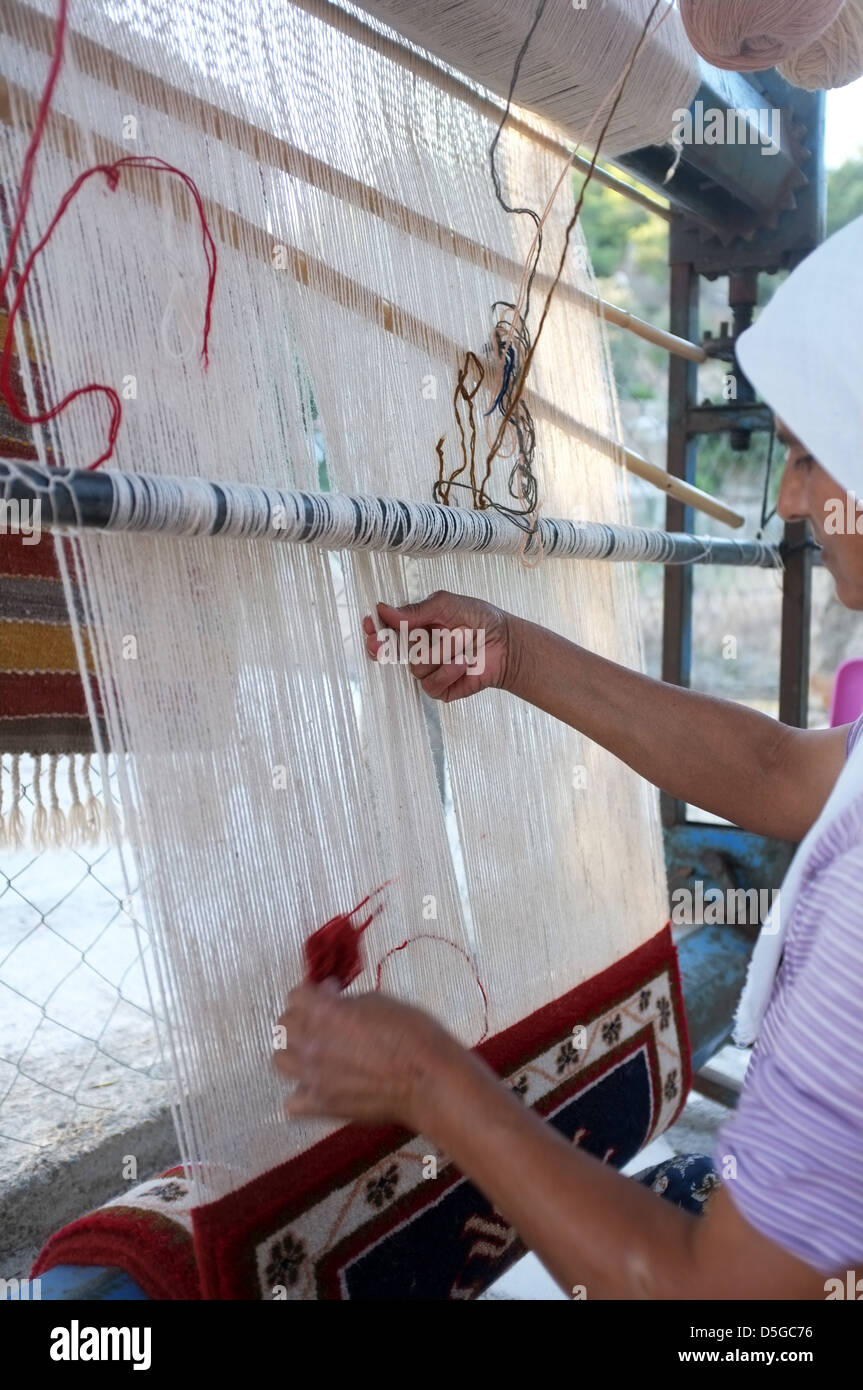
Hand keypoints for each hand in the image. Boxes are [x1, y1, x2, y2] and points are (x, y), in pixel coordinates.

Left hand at [273, 983, 459, 1129]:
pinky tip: (320, 1087)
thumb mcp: (380, 1002)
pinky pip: (292, 1103)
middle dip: (301, 1018)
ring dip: (295, 1053)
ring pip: (280, 1060)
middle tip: (324, 1021)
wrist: (428, 1081)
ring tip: (316, 1054)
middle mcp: (311, 1044)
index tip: (330, 995)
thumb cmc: (413, 1034)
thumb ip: (348, 1001)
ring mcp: (313, 1078)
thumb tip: (331, 997)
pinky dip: (302, 1094)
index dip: (314, 993)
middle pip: (283, 1025)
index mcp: (325, 1013)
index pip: (295, 996)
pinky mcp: (322, 1106)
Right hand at [362, 590, 518, 702]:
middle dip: (385, 647)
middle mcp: (418, 649)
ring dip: (441, 653)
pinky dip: (450, 671)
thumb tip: (384, 609)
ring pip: (416, 668)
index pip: (387, 630)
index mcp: (416, 627)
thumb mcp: (447, 605)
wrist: (505, 644)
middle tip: (380, 644)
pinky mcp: (440, 688)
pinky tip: (464, 662)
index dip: (375, 629)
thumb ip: (416, 610)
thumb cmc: (480, 620)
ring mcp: (428, 670)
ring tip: (462, 641)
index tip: (369, 625)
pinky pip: (431, 684)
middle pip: (389, 653)